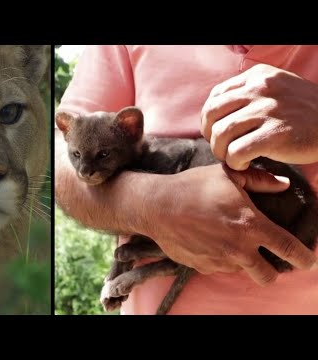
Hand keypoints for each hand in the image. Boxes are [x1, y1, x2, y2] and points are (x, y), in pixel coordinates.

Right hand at [141, 163, 316, 285]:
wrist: (156, 205)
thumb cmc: (192, 186)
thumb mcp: (227, 174)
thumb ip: (260, 180)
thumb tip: (282, 184)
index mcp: (250, 225)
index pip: (289, 249)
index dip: (304, 258)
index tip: (307, 260)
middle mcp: (237, 249)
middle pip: (268, 276)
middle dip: (272, 271)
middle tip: (266, 258)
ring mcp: (218, 260)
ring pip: (241, 271)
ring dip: (241, 261)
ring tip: (228, 241)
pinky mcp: (201, 266)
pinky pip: (218, 267)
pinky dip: (219, 258)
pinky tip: (208, 240)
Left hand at [201, 63, 317, 169]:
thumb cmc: (303, 113)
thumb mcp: (277, 90)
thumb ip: (249, 94)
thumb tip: (216, 111)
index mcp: (258, 76)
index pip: (216, 96)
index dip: (209, 118)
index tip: (216, 131)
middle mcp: (260, 89)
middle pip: (212, 114)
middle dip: (210, 135)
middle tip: (221, 148)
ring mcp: (268, 111)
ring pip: (221, 133)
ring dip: (220, 151)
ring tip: (232, 158)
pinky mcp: (276, 135)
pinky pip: (237, 152)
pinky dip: (234, 162)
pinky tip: (244, 164)